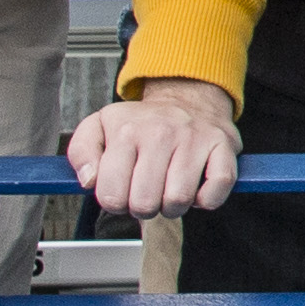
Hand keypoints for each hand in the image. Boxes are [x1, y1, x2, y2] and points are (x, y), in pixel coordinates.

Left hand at [68, 76, 240, 218]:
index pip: (112, 195)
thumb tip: (88, 181)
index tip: (121, 193)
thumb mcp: (99, 127)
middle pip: (145, 204)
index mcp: (126, 131)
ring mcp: (194, 139)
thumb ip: (81, 153)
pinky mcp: (223, 145)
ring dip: (173, 207)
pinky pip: (216, 189)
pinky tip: (196, 189)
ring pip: (179, 200)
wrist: (188, 97)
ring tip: (169, 192)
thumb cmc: (143, 123)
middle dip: (144, 208)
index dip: (115, 203)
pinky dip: (206, 200)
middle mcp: (160, 133)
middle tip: (146, 194)